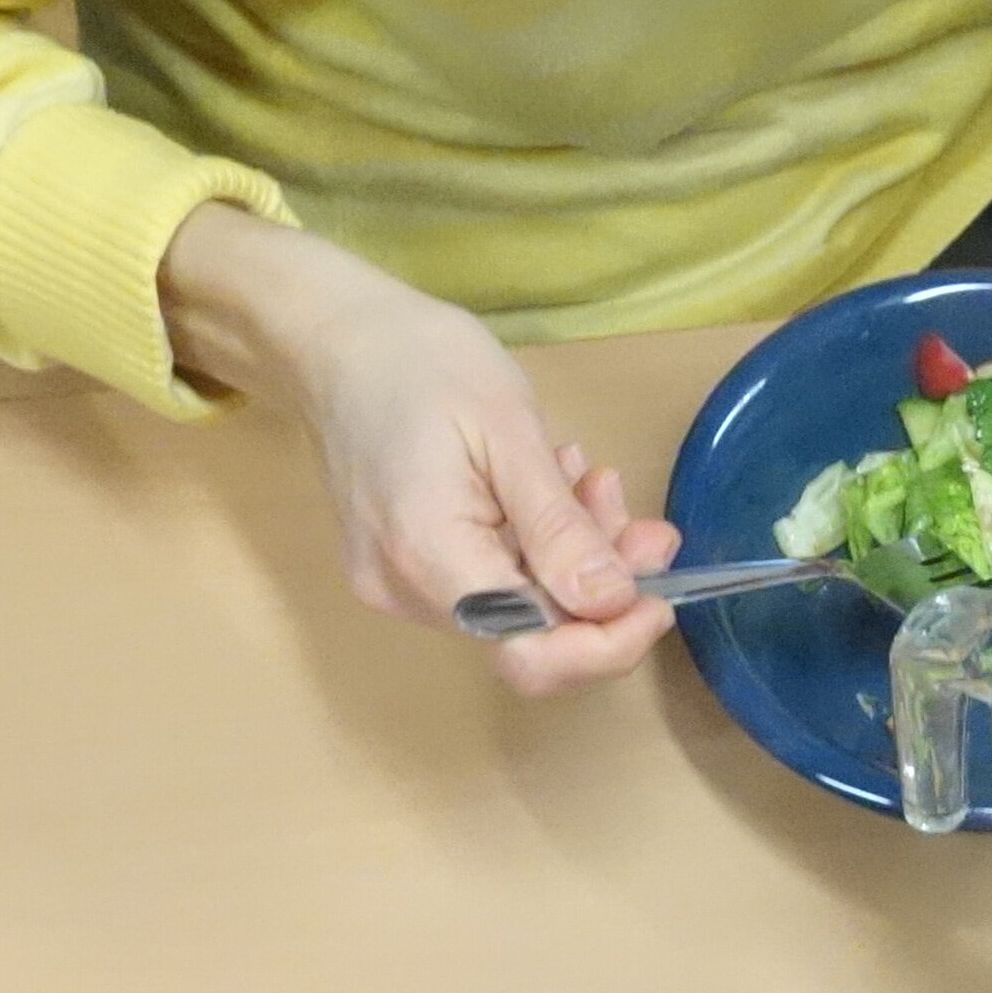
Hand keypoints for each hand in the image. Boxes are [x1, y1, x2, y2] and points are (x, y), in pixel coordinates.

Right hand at [156, 205, 677, 695]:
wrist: (332, 336)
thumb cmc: (417, 362)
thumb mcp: (507, 430)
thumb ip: (558, 527)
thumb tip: (612, 603)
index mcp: (429, 557)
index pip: (532, 655)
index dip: (608, 643)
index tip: (659, 595)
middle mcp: (407, 592)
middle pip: (532, 636)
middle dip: (601, 587)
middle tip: (639, 518)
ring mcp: (400, 586)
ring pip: (519, 609)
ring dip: (573, 557)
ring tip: (587, 480)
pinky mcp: (405, 570)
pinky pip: (491, 583)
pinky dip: (536, 547)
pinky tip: (547, 489)